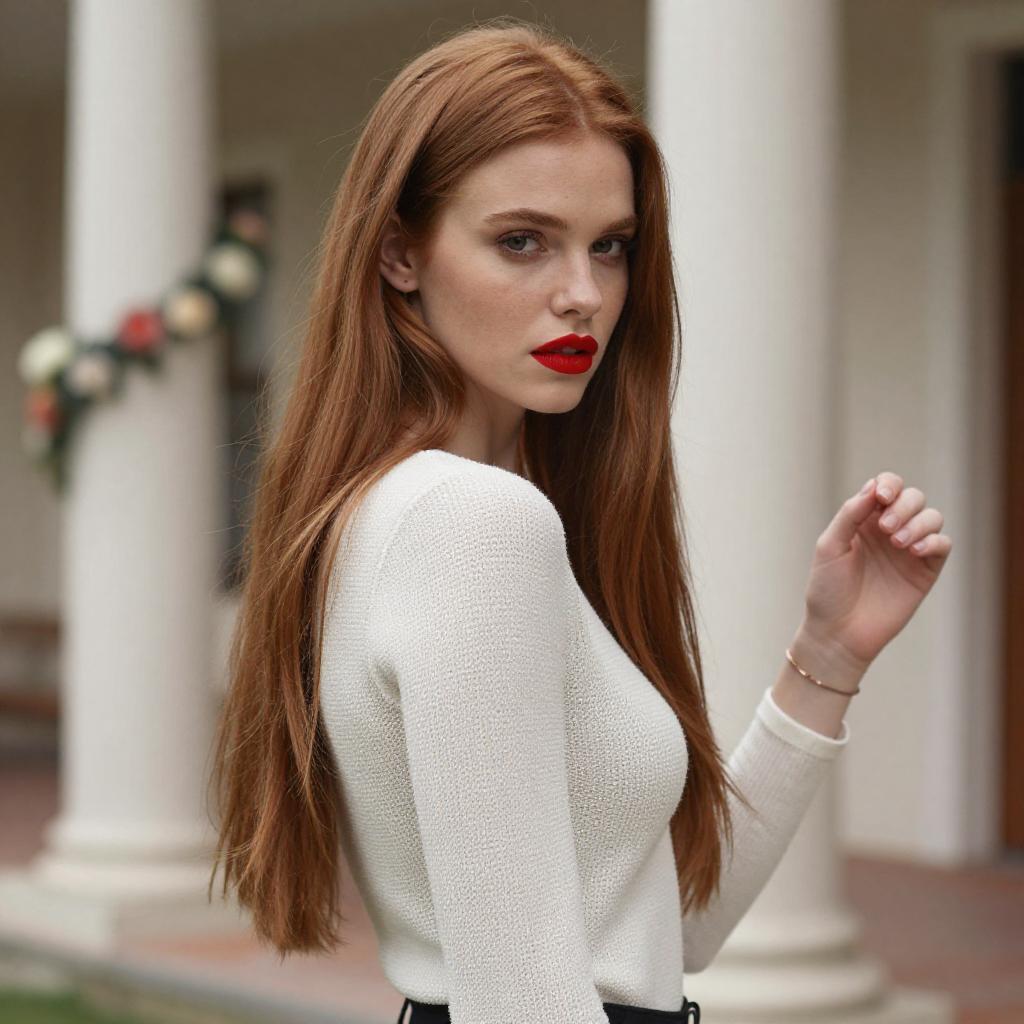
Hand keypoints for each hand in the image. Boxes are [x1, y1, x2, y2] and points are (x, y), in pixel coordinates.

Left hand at [798, 470, 952, 671]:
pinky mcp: (924, 571)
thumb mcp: (830, 546)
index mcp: (863, 521)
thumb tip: (873, 487)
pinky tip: (915, 551)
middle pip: (913, 497)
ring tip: (898, 543)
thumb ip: (850, 515)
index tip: (881, 498)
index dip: (889, 485)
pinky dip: (934, 541)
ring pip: (932, 517)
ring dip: (919, 522)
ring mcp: (908, 550)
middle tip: (886, 529)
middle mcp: (888, 531)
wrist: (838, 632)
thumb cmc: (828, 589)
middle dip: (904, 505)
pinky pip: (942, 544)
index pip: (885, 488)